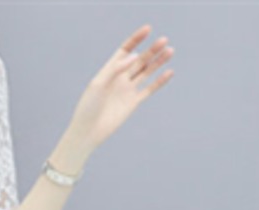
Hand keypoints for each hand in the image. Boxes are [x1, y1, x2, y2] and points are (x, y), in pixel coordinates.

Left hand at [66, 24, 174, 154]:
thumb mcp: (99, 84)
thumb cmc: (89, 106)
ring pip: (146, 72)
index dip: (136, 39)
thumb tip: (135, 56)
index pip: (126, 49)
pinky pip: (149, 89)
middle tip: (164, 40)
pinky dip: (159, 81)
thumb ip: (116, 69)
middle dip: (152, 50)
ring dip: (158, 62)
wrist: (89, 131)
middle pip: (139, 59)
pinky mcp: (133, 103)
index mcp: (110, 69)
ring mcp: (127, 89)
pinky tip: (169, 72)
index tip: (148, 29)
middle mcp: (120, 77)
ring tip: (170, 51)